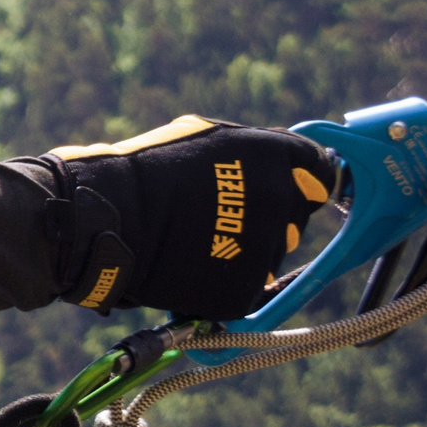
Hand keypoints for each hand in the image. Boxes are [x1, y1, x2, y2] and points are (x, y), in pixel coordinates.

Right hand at [39, 115, 338, 318]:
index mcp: (276, 156)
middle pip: (297, 215)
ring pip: (273, 252)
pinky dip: (224, 279)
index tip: (286, 189)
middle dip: (269, 216)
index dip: (303, 180)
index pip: (320, 170)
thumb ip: (259, 151)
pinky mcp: (245, 288)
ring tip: (196, 239)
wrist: (106, 218)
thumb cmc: (148, 172)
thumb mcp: (208, 139)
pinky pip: (247, 285)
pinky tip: (191, 263)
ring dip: (247, 249)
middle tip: (219, 215)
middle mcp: (281, 200)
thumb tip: (297, 166)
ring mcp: (265, 247)